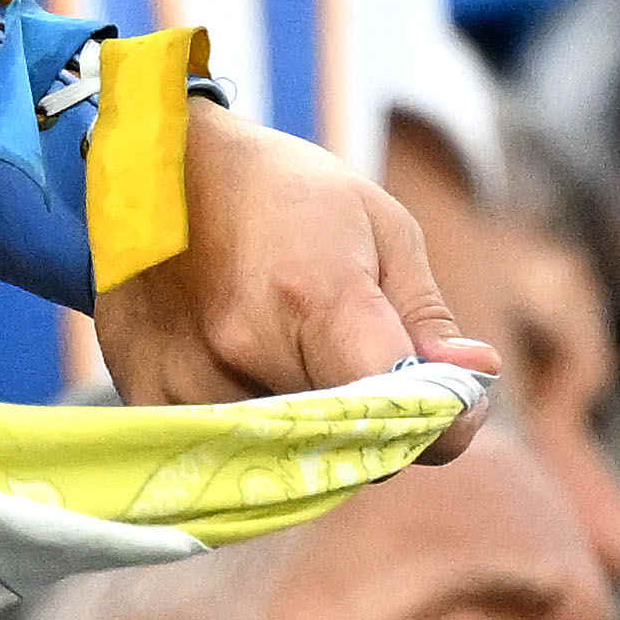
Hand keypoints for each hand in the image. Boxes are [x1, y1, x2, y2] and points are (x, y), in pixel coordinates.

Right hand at [90, 104, 492, 416]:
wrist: (154, 161)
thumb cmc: (282, 190)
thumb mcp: (377, 225)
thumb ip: (424, 315)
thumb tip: (475, 378)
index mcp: (313, 295)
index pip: (399, 410)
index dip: (443, 422)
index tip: (453, 404)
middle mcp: (243, 347)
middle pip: (347, 445)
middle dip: (378, 425)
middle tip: (365, 367)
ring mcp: (186, 377)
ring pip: (287, 457)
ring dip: (313, 432)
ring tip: (294, 356)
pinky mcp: (145, 393)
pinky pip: (225, 454)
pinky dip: (253, 433)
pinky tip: (245, 371)